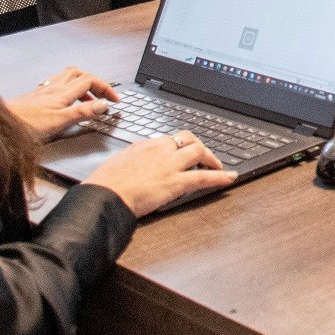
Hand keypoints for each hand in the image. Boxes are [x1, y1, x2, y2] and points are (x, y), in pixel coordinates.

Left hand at [7, 66, 117, 140]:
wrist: (0, 125)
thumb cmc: (25, 125)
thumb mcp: (60, 121)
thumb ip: (83, 112)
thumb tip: (103, 104)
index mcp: (62, 93)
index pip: (90, 80)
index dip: (105, 88)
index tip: (114, 100)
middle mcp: (53, 88)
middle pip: (79, 73)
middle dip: (94, 81)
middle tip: (102, 95)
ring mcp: (43, 91)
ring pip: (66, 78)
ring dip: (80, 84)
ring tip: (86, 97)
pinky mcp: (35, 97)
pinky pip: (55, 86)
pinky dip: (65, 90)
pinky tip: (63, 101)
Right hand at [84, 131, 235, 217]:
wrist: (103, 195)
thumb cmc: (104, 183)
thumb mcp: (117, 164)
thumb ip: (131, 161)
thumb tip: (134, 165)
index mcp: (145, 145)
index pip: (170, 139)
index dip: (181, 145)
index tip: (185, 150)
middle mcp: (160, 150)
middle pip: (188, 139)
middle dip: (200, 147)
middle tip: (206, 157)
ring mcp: (170, 165)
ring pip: (199, 152)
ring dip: (212, 159)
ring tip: (219, 166)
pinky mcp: (176, 182)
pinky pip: (204, 177)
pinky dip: (220, 177)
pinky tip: (230, 177)